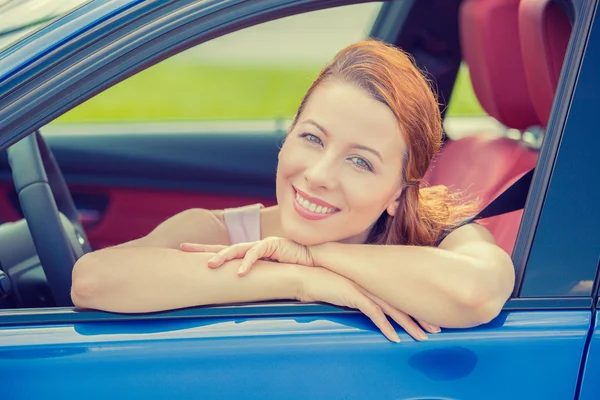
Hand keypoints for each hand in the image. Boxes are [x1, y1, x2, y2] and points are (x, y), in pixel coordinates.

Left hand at [180, 237, 313, 275]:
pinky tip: (239, 273)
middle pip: (222, 247)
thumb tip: (238, 302)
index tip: (185, 252)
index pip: (222, 252)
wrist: (315, 260)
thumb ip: (254, 283)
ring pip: (237, 249)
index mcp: (249, 255)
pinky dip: (247, 263)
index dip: (204, 252)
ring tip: (209, 266)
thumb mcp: (268, 277)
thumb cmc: (292, 269)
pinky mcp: (273, 245)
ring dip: (222, 257)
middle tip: (183, 249)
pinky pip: (256, 253)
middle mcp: (252, 248)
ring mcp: (261, 244)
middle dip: (202, 248)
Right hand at [298, 267, 439, 341]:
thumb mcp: (347, 288)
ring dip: (409, 325)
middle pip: (402, 301)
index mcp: (373, 279)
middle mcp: (372, 282)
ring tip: (421, 337)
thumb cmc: (322, 282)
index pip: (399, 294)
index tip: (428, 316)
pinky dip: (386, 327)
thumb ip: (360, 295)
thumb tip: (370, 306)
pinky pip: (374, 314)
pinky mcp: (354, 295)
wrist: (304, 276)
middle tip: (436, 328)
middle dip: (420, 316)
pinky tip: (394, 338)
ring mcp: (364, 288)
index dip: (415, 305)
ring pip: (393, 309)